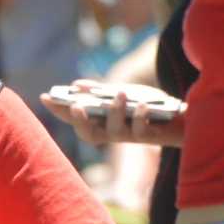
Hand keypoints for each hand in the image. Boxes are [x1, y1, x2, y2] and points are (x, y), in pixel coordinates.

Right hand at [39, 79, 184, 147]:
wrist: (179, 119)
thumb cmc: (145, 106)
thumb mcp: (121, 93)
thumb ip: (100, 91)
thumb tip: (77, 86)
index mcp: (101, 123)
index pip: (74, 119)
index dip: (59, 110)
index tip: (44, 96)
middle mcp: (112, 134)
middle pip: (89, 135)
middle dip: (80, 121)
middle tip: (76, 105)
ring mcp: (129, 137)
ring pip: (115, 132)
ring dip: (116, 112)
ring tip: (120, 93)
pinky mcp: (149, 137)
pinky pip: (141, 131)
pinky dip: (140, 116)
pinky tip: (140, 103)